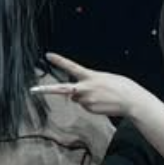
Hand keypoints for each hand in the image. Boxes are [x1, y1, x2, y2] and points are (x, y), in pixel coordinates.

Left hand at [33, 54, 148, 119]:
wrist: (131, 100)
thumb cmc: (120, 86)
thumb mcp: (103, 78)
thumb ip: (87, 83)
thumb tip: (74, 95)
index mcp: (90, 76)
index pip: (71, 67)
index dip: (59, 61)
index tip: (48, 55)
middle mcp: (85, 88)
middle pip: (62, 89)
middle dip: (46, 90)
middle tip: (33, 90)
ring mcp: (86, 100)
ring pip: (77, 98)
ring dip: (85, 97)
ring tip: (102, 96)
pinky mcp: (89, 109)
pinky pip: (85, 105)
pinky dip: (91, 104)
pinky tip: (103, 102)